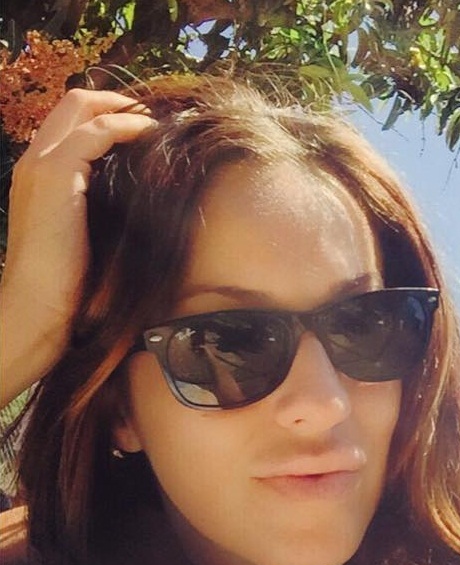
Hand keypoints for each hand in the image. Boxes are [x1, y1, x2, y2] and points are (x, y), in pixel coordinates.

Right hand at [0, 89, 156, 407]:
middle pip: (75, 102)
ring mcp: (41, 163)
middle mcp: (35, 160)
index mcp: (39, 174)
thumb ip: (104, 211)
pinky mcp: (55, 174)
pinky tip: (154, 137)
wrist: (38, 306)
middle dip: (119, 101)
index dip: (109, 115)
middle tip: (160, 116)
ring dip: (128, 109)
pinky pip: (97, 131)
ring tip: (163, 123)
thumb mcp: (88, 238)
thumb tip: (146, 206)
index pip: (71, 123)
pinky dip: (128, 127)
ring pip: (83, 106)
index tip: (148, 128)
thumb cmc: (68, 286)